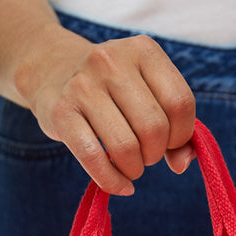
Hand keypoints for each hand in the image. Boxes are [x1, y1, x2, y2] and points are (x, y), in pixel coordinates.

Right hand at [19, 32, 196, 193]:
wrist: (53, 70)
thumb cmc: (113, 91)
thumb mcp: (148, 93)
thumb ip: (175, 127)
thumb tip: (183, 163)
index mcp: (143, 50)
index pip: (180, 103)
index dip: (181, 134)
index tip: (169, 142)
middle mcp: (112, 61)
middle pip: (154, 128)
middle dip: (155, 154)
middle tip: (145, 155)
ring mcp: (83, 85)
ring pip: (126, 147)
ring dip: (134, 169)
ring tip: (130, 166)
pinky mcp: (60, 112)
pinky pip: (93, 158)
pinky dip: (112, 181)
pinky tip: (119, 184)